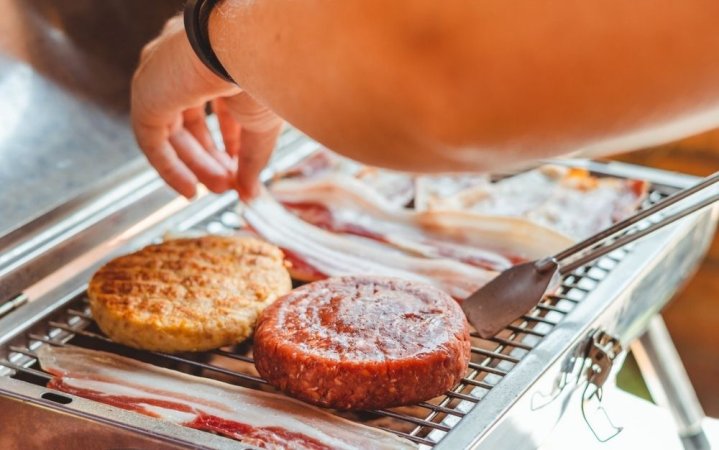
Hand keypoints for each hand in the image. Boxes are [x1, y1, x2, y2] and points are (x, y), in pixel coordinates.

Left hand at [131, 16, 282, 199]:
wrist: (247, 50)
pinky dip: (169, 168)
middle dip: (210, 156)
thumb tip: (250, 193)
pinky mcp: (146, 95)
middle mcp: (183, 63)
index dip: (229, 139)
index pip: (217, 104)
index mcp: (214, 57)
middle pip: (191, 120)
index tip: (239, 167)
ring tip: (217, 188)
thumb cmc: (263, 73)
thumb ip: (252, 160)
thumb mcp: (262, 124)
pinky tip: (189, 189)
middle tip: (228, 183)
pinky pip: (151, 140)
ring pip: (172, 131)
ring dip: (195, 164)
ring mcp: (160, 76)